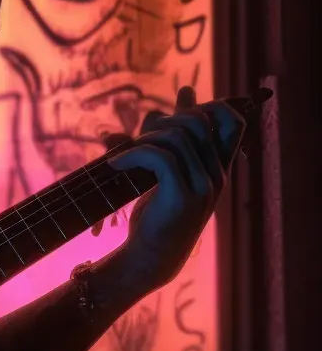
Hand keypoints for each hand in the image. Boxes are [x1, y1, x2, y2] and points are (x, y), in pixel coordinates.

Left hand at [103, 86, 244, 294]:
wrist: (151, 258)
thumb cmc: (157, 214)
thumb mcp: (169, 171)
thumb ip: (176, 136)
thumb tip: (186, 92)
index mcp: (218, 168)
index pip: (235, 122)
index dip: (209, 105)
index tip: (178, 110)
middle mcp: (217, 175)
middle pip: (198, 120)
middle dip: (165, 119)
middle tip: (139, 138)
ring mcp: (203, 186)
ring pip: (177, 136)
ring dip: (144, 138)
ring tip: (124, 156)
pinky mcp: (182, 196)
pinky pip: (159, 156)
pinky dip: (132, 153)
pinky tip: (115, 165)